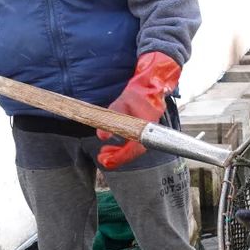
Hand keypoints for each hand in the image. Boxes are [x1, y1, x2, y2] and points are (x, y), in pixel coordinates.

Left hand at [97, 52, 180, 169]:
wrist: (148, 89)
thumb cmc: (136, 96)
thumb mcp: (120, 104)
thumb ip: (111, 118)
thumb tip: (102, 136)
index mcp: (146, 128)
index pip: (135, 148)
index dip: (120, 156)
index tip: (106, 159)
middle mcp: (148, 134)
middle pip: (133, 152)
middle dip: (116, 158)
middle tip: (101, 158)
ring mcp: (146, 134)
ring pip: (132, 150)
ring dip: (117, 154)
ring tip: (103, 154)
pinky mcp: (141, 133)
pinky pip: (132, 145)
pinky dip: (121, 149)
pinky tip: (111, 146)